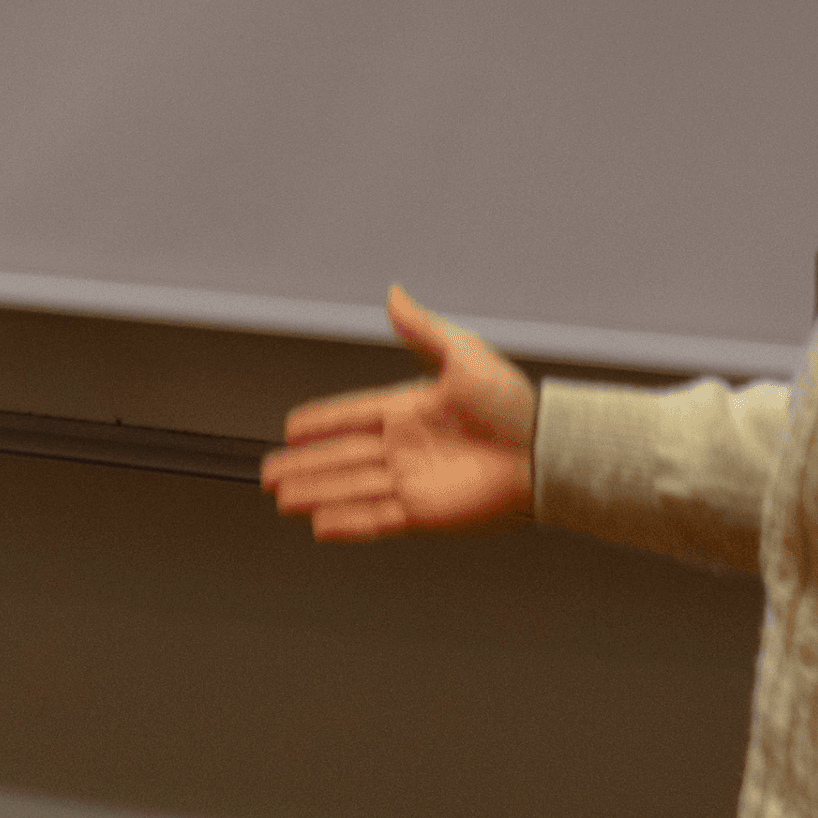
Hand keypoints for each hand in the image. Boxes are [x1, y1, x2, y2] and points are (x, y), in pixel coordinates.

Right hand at [258, 285, 537, 540]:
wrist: (547, 454)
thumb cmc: (517, 407)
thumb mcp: (465, 355)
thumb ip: (423, 329)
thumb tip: (395, 294)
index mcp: (410, 411)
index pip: (351, 417)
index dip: (320, 423)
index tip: (291, 428)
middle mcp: (406, 448)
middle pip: (340, 457)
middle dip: (302, 465)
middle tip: (269, 472)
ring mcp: (412, 482)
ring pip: (349, 488)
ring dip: (314, 492)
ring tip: (282, 497)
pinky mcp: (424, 514)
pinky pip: (375, 519)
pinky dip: (346, 523)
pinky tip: (320, 524)